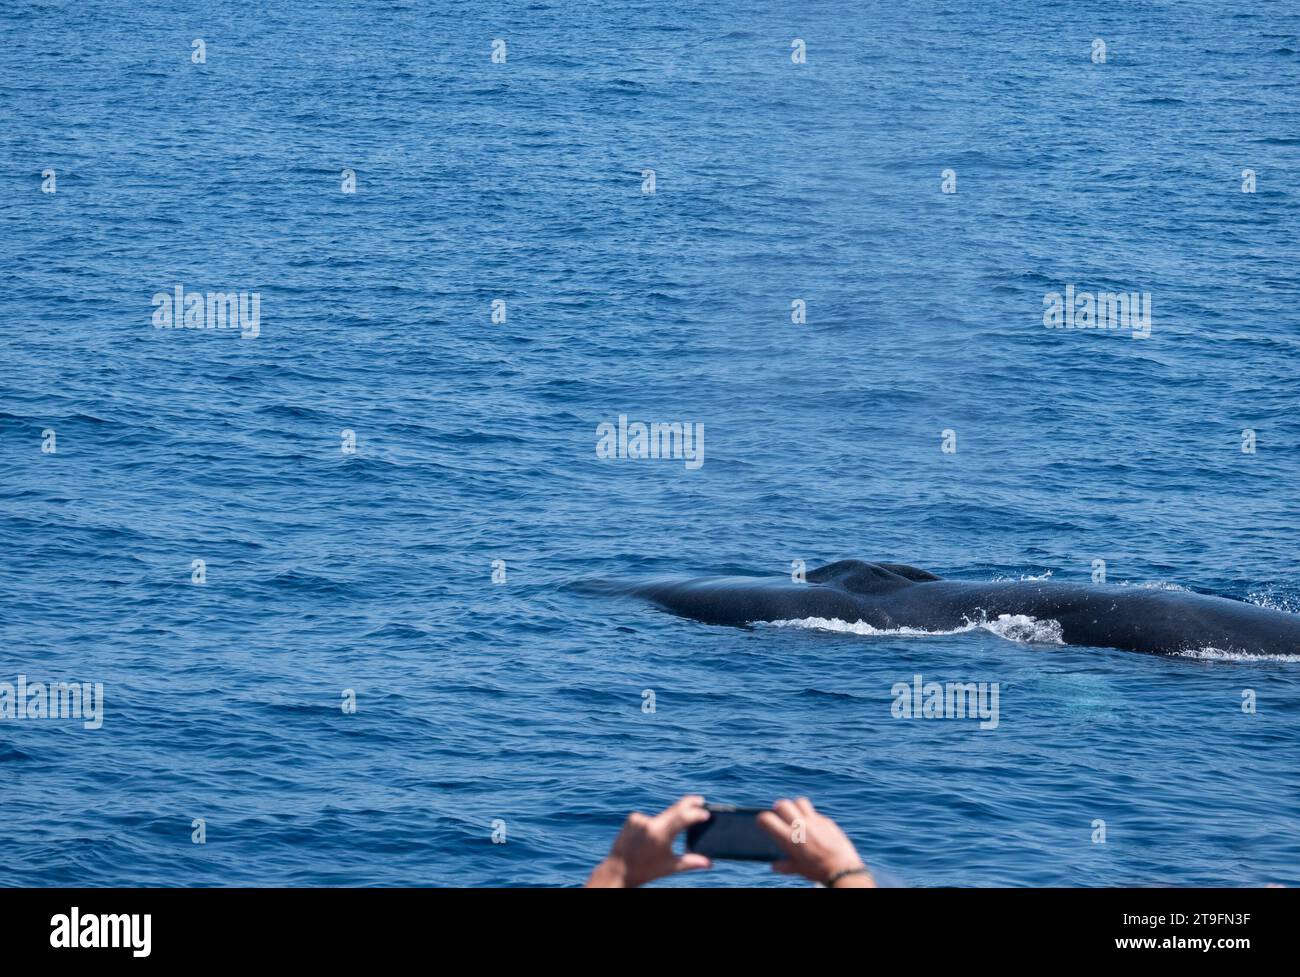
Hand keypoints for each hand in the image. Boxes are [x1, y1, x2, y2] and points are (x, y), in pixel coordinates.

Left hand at [585, 795, 712, 887]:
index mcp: (660, 835)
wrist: (618, 870)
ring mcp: (639, 819)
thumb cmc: (645, 870)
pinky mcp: (632, 818)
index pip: (682, 817)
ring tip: (662, 839)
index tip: (705, 813)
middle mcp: (649, 824)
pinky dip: (654, 824)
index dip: (695, 813)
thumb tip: (710, 863)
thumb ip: (691, 862)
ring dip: (668, 821)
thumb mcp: (670, 867)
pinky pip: (649, 818)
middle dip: (688, 804)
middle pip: (674, 809)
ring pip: (661, 816)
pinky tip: (649, 836)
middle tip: (700, 800)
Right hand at [758, 797, 874, 886]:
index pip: (767, 819)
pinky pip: (815, 812)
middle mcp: (800, 826)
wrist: (841, 869)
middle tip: (780, 815)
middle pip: (782, 804)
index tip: (764, 822)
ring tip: (796, 815)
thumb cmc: (818, 871)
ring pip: (800, 801)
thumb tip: (775, 865)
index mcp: (789, 838)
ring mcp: (814, 821)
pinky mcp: (826, 821)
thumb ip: (784, 865)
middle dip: (779, 808)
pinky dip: (811, 816)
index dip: (762, 819)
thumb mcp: (798, 869)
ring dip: (795, 806)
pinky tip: (813, 826)